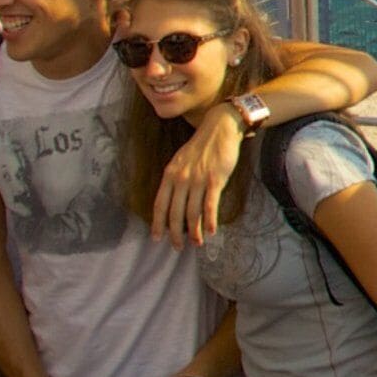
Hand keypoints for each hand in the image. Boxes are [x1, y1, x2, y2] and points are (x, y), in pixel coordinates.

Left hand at [156, 106, 245, 246]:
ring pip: (192, 212)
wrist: (220, 129)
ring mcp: (197, 180)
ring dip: (194, 231)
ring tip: (197, 243)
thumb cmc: (202, 146)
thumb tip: (174, 200)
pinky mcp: (214, 180)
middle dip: (175, 233)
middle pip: (175, 212)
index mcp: (170, 174)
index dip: (158, 223)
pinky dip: (209, 220)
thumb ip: (176, 179)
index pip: (160, 204)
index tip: (157, 237)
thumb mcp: (181, 161)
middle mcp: (181, 179)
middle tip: (178, 247)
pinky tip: (211, 231)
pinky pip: (210, 205)